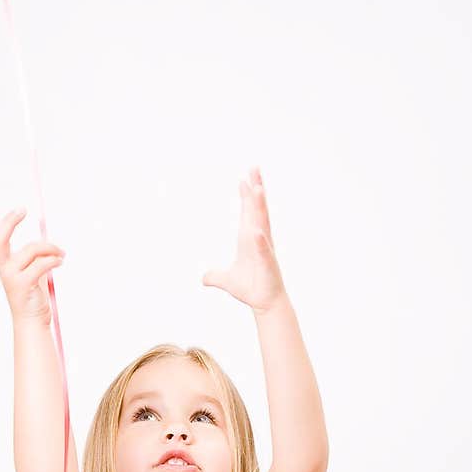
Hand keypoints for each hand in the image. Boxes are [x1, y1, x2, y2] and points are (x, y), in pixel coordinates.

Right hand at [0, 206, 65, 324]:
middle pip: (0, 239)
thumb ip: (35, 256)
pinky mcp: (23, 285)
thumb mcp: (31, 271)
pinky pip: (42, 264)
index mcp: (4, 263)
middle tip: (23, 210)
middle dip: (10, 221)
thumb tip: (46, 240)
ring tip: (61, 252)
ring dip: (50, 247)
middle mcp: (4, 268)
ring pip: (31, 249)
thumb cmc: (33, 295)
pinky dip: (54, 260)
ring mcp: (12, 276)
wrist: (32, 321)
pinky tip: (61, 261)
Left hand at [202, 167, 286, 312]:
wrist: (265, 303)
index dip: (246, 195)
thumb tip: (203, 278)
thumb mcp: (226, 280)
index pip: (248, 212)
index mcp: (249, 239)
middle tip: (254, 168)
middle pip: (257, 209)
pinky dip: (260, 241)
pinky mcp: (267, 264)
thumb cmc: (251, 288)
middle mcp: (258, 239)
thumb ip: (214, 276)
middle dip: (255, 189)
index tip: (244, 177)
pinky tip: (256, 232)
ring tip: (258, 187)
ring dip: (260, 206)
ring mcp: (264, 250)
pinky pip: (263, 250)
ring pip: (262, 223)